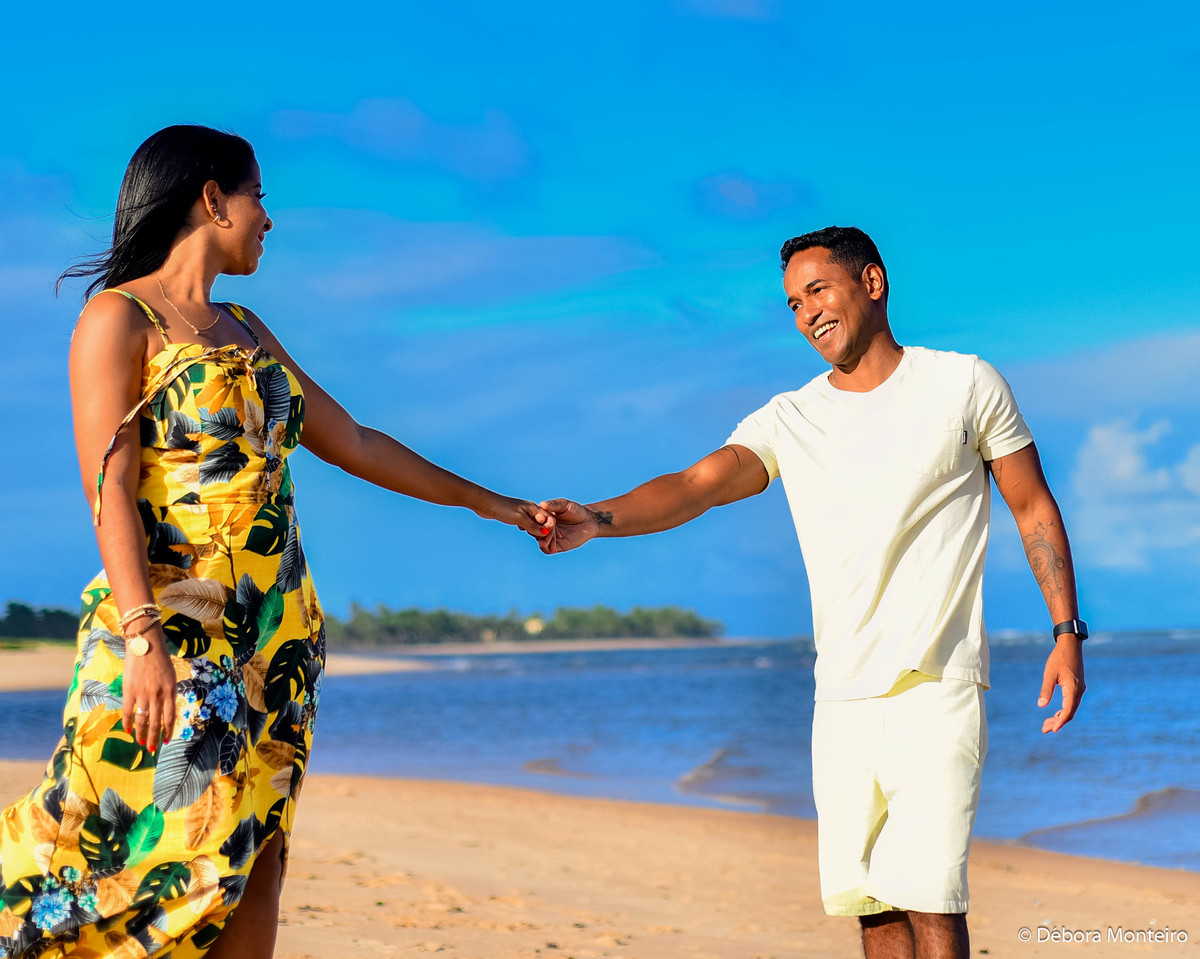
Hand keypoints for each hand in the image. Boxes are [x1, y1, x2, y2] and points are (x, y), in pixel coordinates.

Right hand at [122, 627, 177, 751]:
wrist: (145, 643)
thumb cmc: (160, 657)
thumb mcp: (171, 674)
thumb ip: (169, 691)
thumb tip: (166, 708)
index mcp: (170, 690)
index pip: (170, 716)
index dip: (168, 730)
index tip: (167, 741)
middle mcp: (158, 694)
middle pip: (157, 722)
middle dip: (155, 737)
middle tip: (154, 749)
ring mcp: (142, 694)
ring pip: (143, 720)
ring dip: (142, 734)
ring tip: (142, 743)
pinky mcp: (129, 691)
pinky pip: (127, 712)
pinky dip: (127, 723)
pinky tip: (128, 731)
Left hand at [475, 495, 555, 537]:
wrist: (486, 503)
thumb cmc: (502, 508)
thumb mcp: (519, 518)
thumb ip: (532, 526)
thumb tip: (545, 533)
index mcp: (533, 508)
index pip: (548, 519)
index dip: (553, 530)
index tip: (558, 540)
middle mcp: (530, 509)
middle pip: (543, 521)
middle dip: (548, 532)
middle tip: (552, 544)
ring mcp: (522, 512)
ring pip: (534, 523)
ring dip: (539, 532)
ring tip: (544, 541)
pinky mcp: (514, 515)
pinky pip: (526, 524)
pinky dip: (530, 529)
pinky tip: (529, 533)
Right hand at [536, 499, 601, 553]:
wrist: (589, 521)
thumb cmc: (576, 510)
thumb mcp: (564, 505)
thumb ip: (553, 505)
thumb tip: (541, 504)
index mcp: (544, 517)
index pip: (534, 519)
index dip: (534, 519)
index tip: (538, 518)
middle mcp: (545, 528)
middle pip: (536, 531)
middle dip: (538, 530)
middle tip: (546, 527)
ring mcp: (551, 538)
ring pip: (540, 540)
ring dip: (541, 539)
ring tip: (543, 538)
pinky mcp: (558, 546)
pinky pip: (547, 549)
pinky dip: (544, 547)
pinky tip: (545, 544)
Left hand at [1038, 636, 1084, 732]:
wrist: (1070, 645)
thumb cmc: (1058, 658)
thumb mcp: (1049, 674)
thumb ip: (1046, 690)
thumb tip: (1041, 706)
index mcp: (1073, 689)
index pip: (1067, 711)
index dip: (1059, 722)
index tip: (1051, 730)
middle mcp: (1079, 691)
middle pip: (1069, 712)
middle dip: (1057, 722)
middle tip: (1044, 729)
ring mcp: (1079, 689)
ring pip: (1071, 708)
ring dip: (1060, 717)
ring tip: (1047, 724)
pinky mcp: (1077, 687)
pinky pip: (1072, 703)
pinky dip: (1063, 710)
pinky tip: (1054, 713)